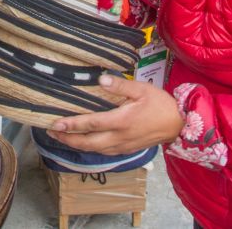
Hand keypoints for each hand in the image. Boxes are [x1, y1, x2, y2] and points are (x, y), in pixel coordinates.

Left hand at [47, 75, 183, 155]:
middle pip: (87, 142)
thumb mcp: (142, 89)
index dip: (72, 124)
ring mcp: (123, 145)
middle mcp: (120, 137)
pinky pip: (103, 152)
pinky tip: (83, 142)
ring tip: (62, 137)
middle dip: (67, 138)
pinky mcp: (126, 149)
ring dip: (76, 144)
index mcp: (122, 121)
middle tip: (51, 131)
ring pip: (94, 149)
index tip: (55, 123)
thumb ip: (120, 85)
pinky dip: (90, 148)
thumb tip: (101, 80)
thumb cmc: (160, 104)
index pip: (91, 124)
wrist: (179, 124)